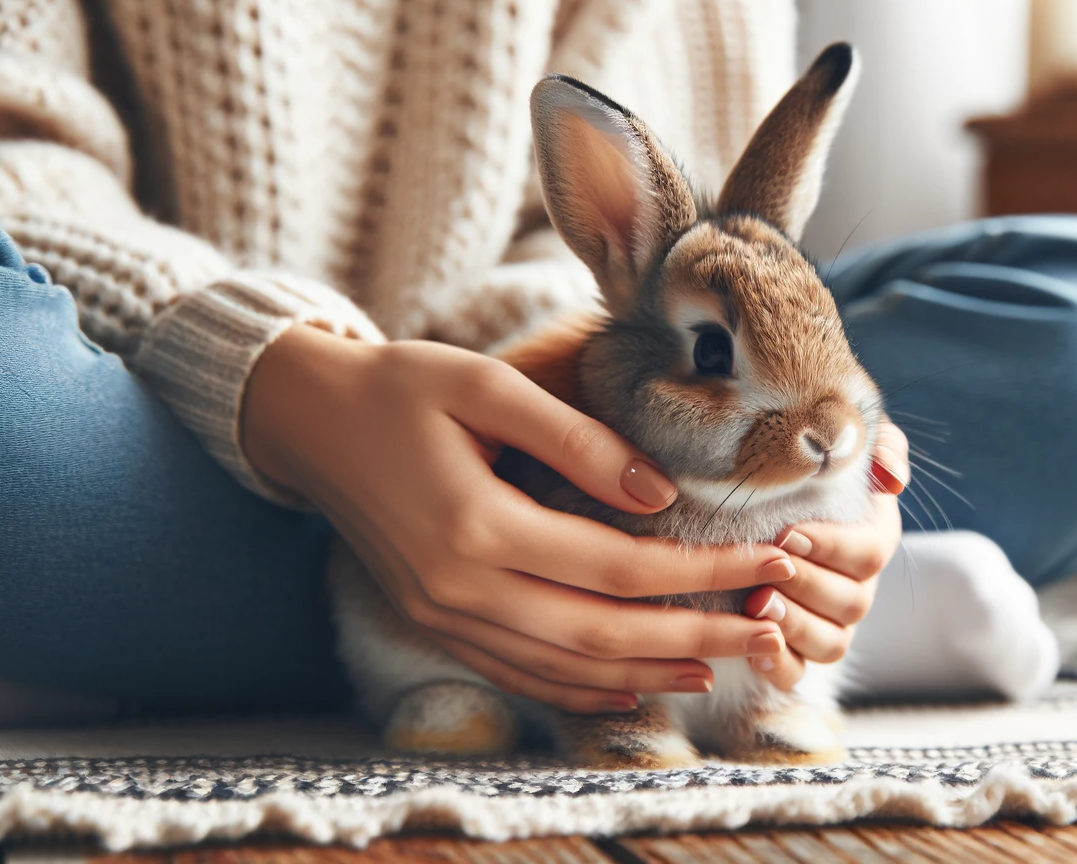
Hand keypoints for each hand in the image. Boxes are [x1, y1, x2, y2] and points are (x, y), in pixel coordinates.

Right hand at [241, 325, 794, 712]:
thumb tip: (661, 495)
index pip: (619, 565)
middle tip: (770, 630)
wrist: (306, 421)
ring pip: (564, 666)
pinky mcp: (433, 623)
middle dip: (696, 635)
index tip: (768, 561)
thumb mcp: (487, 386)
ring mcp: (441, 616)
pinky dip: (578, 689)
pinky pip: (518, 673)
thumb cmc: (401, 387)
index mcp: (476, 525)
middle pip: (602, 633)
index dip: (701, 571)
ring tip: (720, 663)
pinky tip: (629, 687)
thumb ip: (576, 440)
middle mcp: (458, 588)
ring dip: (647, 671)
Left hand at [741, 423, 907, 689]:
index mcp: (871, 536)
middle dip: (808, 586)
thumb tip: (892, 480)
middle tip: (768, 569)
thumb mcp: (841, 442)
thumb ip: (878, 445)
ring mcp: (830, 624)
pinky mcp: (797, 652)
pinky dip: (780, 667)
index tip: (788, 534)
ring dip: (795, 627)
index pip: (871, 552)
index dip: (833, 548)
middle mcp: (857, 586)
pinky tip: (754, 650)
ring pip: (830, 642)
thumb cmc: (800, 466)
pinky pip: (798, 674)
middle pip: (852, 601)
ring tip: (755, 605)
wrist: (752, 499)